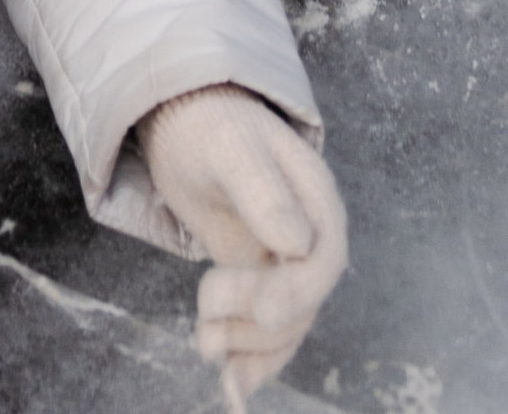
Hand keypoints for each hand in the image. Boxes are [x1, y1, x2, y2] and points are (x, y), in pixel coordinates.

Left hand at [137, 87, 347, 407]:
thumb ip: (262, 192)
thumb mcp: (229, 148)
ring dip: (245, 347)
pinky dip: (248, 363)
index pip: (323, 260)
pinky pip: (264, 333)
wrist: (184, 120)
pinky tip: (230, 391)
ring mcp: (284, 264)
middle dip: (256, 320)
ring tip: (204, 341)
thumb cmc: (208, 124)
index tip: (264, 309)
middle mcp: (308, 237)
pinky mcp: (259, 282)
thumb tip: (298, 243)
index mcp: (315, 199)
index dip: (298, 292)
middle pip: (302, 303)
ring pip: (282, 329)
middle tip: (207, 304)